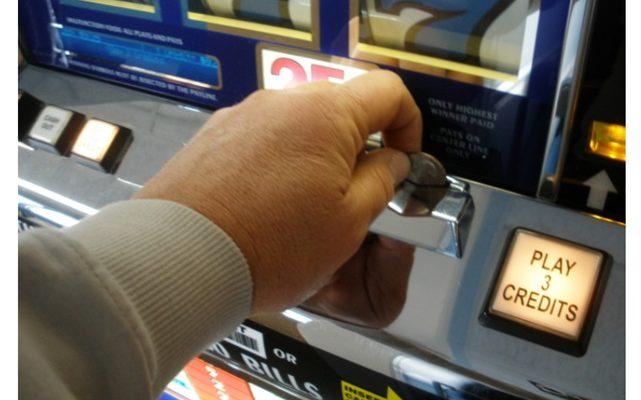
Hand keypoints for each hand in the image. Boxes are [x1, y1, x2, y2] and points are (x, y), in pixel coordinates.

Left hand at [135, 71, 421, 313]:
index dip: (408, 124)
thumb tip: (392, 162)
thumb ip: (382, 182)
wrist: (180, 260)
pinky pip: (264, 137)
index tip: (402, 157)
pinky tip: (270, 201)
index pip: (388, 92)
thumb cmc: (266, 246)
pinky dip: (280, 160)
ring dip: (317, 155)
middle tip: (357, 191)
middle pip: (342, 106)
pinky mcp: (216, 134)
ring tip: (306, 206)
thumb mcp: (348, 223)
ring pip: (301, 124)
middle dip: (360, 145)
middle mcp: (282, 103)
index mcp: (326, 115)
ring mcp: (244, 115)